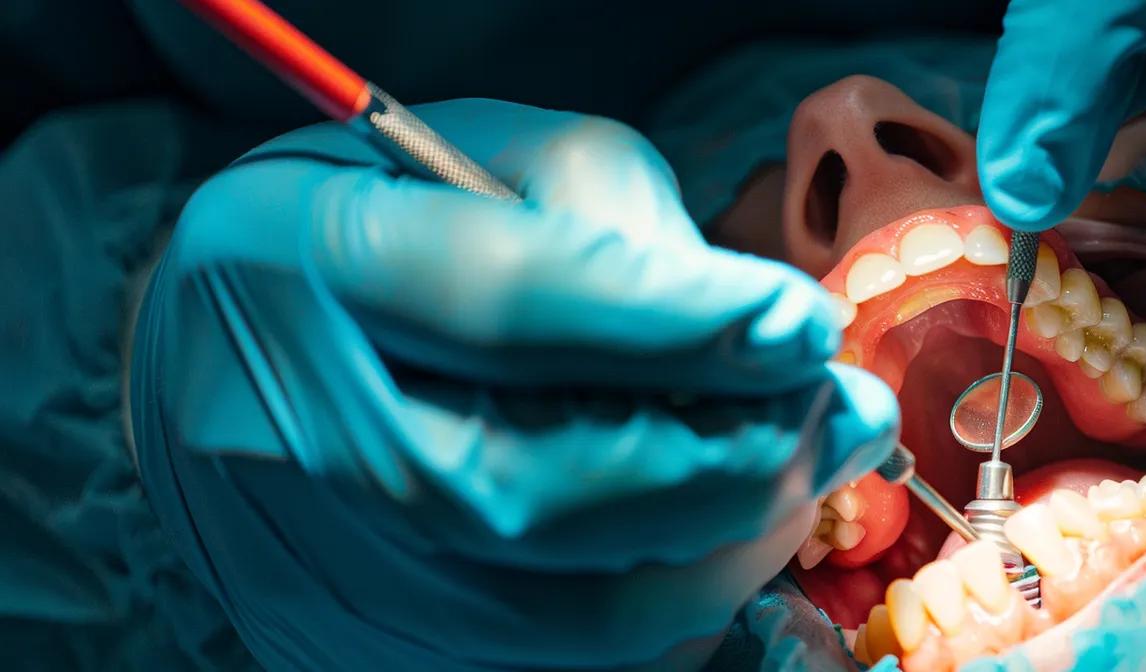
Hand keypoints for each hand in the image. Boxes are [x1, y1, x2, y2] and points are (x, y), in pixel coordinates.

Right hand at [128, 100, 896, 669]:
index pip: (502, 304)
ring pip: (565, 605)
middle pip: (533, 486)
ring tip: (811, 464)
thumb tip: (774, 338)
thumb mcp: (501, 155)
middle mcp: (277, 431)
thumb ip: (626, 223)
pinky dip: (678, 598)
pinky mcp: (364, 640)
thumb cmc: (394, 216)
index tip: (804, 325)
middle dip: (732, 455)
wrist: (241, 331)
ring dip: (730, 542)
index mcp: (290, 259)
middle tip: (844, 411)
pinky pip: (566, 651)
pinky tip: (729, 528)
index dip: (676, 322)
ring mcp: (316, 563)